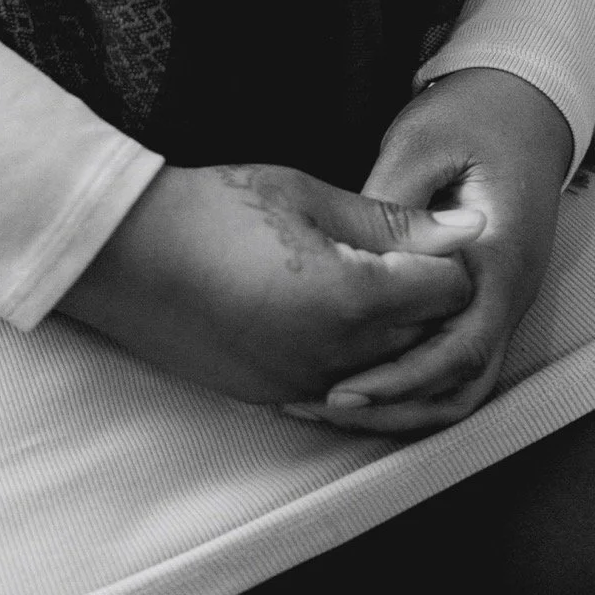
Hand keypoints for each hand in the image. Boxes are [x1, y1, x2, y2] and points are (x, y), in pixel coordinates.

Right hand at [56, 159, 483, 407]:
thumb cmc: (212, 207)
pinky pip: (344, 393)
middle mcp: (339, 357)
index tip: (417, 229)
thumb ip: (392, 219)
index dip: (445, 256)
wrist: (124, 255)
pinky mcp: (277, 400)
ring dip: (391, 333)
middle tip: (395, 250)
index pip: (450, 292)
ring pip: (390, 372)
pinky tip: (324, 319)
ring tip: (359, 281)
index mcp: (353, 297)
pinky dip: (352, 362)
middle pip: (428, 338)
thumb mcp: (304, 195)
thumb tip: (470, 228)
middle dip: (425, 297)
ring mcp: (307, 386)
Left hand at [303, 67, 574, 438]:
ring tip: (333, 402)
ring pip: (462, 384)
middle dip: (395, 407)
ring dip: (404, 403)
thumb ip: (393, 203)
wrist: (525, 105)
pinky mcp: (484, 298)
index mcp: (500, 257)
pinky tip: (362, 374)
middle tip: (322, 406)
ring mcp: (502, 299)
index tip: (342, 391)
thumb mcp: (425, 142)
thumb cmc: (474, 116)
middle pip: (462, 384)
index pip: (458, 347)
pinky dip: (414, 379)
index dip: (400, 379)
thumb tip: (351, 259)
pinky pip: (456, 359)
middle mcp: (510, 292)